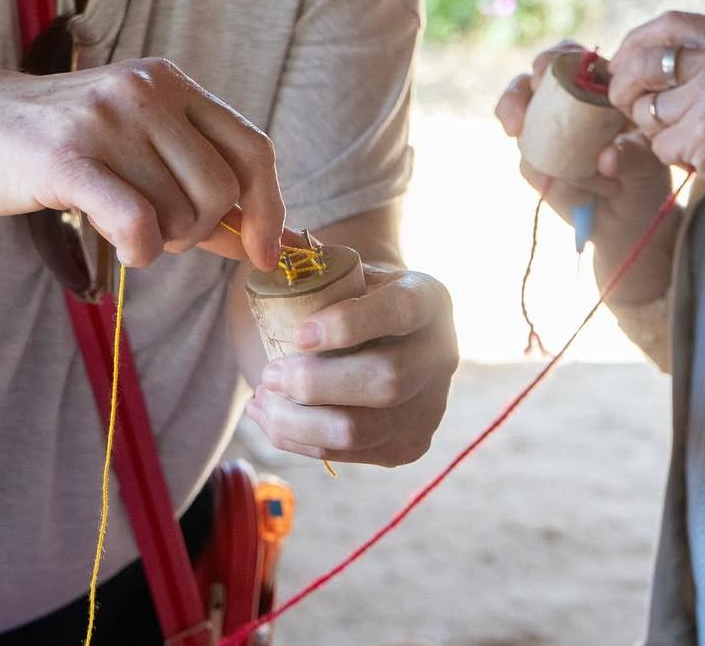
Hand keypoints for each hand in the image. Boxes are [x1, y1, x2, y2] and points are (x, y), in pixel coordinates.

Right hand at [0, 58, 284, 269]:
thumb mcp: (142, 154)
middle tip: (158, 232)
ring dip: (160, 242)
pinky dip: (142, 251)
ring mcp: (108, 119)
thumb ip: (204, 193)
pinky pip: (138, 221)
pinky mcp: (67, 156)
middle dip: (199, 231)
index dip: (271, 210)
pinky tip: (125, 249)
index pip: (253, 149)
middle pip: (221, 190)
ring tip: (121, 225)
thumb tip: (278, 245)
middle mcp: (148, 92)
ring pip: (180, 212)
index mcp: (173, 85)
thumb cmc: (64, 151)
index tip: (270, 256)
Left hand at [245, 266, 457, 466]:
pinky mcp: (407, 446)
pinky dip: (296, 439)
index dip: (348, 325)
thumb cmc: (350, 297)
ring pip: (360, 429)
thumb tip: (271, 248)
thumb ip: (309, 258)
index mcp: (429, 298)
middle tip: (269, 375)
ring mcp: (430, 407)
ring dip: (297, 420)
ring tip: (262, 399)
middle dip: (314, 383)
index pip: (399, 311)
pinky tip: (269, 417)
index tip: (299, 334)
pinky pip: (345, 454)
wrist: (379, 336)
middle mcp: (442, 355)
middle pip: (385, 381)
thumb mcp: (341, 267)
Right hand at [495, 42, 677, 302]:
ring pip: (521, 128)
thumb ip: (632, 155)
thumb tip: (606, 157)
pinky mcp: (535, 169)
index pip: (566, 60)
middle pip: (525, 85)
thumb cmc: (645, 178)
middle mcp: (561, 108)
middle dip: (517, 98)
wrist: (631, 222)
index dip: (551, 62)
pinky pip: (531, 167)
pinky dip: (558, 183)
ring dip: (551, 154)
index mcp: (593, 89)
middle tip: (520, 121)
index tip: (544, 74)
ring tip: (595, 182)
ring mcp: (543, 138)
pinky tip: (586, 196)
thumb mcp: (649, 163)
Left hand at [609, 11, 704, 262]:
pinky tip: (704, 159)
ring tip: (694, 140)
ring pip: (646, 110)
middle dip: (623, 90)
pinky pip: (659, 144)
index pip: (669, 24)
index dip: (634, 44)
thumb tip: (627, 63)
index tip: (618, 65)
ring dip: (656, 132)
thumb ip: (699, 64)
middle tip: (629, 110)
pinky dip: (672, 157)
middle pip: (644, 64)